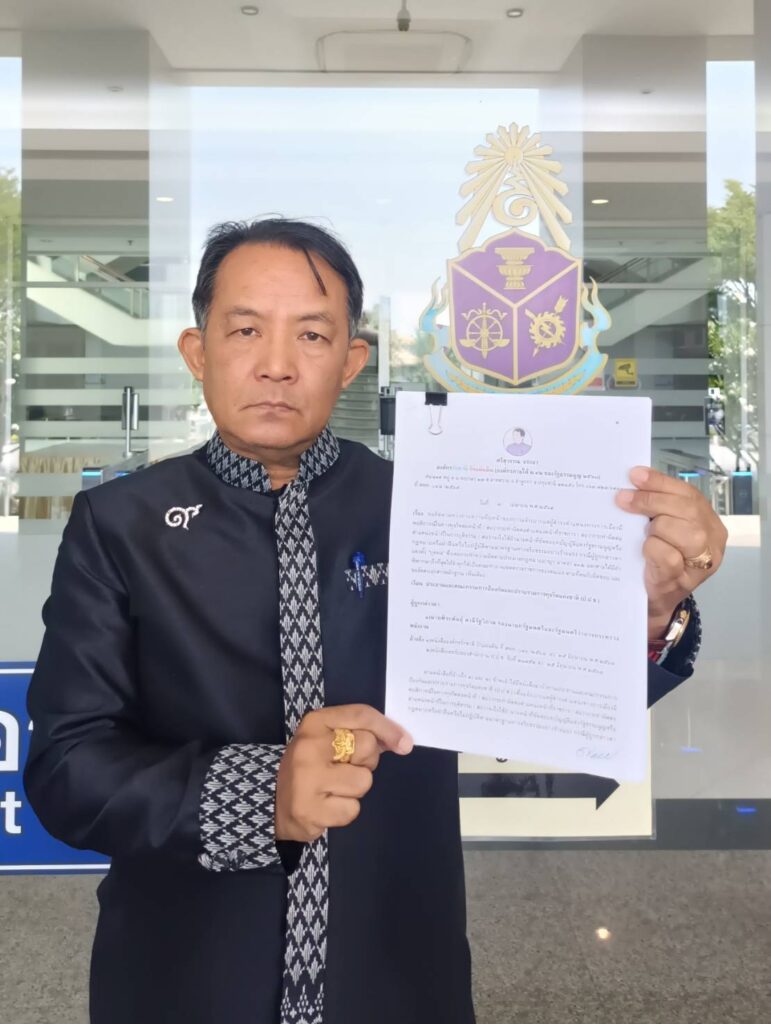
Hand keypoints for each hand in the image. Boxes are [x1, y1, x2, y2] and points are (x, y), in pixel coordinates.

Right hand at [275, 704, 412, 842]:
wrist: (273, 803)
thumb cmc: (309, 765)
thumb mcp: (326, 738)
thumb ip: (360, 732)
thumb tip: (401, 741)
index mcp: (314, 723)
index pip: (361, 715)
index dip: (388, 728)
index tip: (404, 742)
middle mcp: (309, 747)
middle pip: (368, 747)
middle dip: (366, 762)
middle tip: (345, 768)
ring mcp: (308, 781)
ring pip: (364, 782)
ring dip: (355, 789)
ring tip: (334, 788)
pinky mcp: (311, 812)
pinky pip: (353, 809)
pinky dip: (345, 810)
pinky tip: (327, 806)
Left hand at [615, 466, 727, 638]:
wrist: (651, 600)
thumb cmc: (656, 560)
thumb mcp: (660, 529)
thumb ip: (657, 507)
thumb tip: (632, 482)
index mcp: (708, 521)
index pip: (688, 494)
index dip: (661, 483)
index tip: (634, 475)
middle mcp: (712, 541)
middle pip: (687, 509)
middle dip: (652, 500)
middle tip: (622, 499)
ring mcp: (701, 563)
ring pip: (685, 532)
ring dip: (655, 528)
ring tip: (642, 534)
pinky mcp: (683, 581)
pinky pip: (669, 557)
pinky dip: (652, 549)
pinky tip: (642, 551)